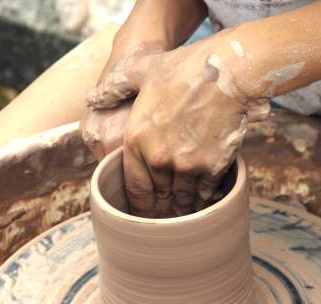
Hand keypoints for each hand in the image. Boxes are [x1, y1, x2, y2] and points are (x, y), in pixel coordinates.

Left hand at [87, 35, 269, 216]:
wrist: (226, 71)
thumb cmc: (183, 68)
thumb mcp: (141, 70)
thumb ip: (115, 88)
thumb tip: (93, 98)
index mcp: (135, 139)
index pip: (134, 187)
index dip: (138, 206)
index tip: (142, 215)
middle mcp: (158, 158)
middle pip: (158, 196)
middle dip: (161, 210)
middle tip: (164, 218)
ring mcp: (186, 165)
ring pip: (182, 197)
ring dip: (183, 207)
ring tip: (184, 214)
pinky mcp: (212, 166)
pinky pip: (206, 191)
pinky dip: (205, 198)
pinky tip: (205, 199)